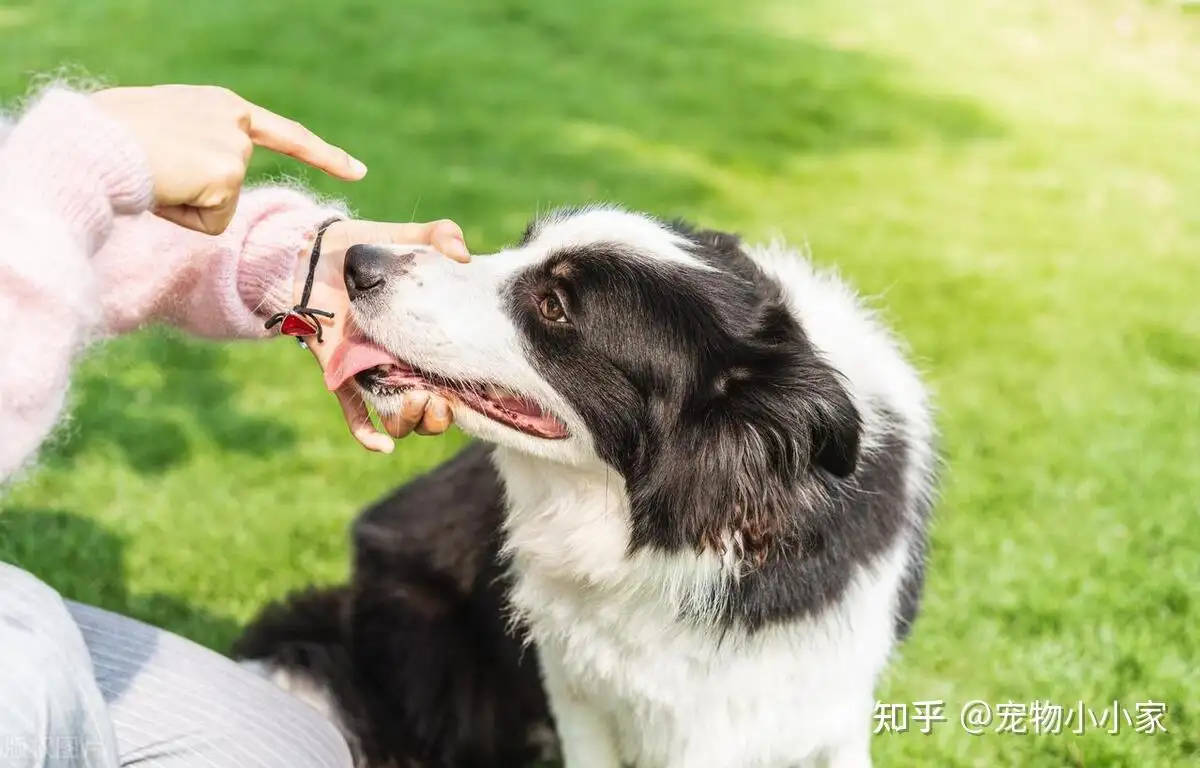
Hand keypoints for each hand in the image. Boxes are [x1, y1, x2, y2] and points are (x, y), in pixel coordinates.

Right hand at [91, 84, 365, 234]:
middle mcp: (235, 121)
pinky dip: (185, 218)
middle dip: (198, 194)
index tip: (357, 171)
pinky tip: (164, 190)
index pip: (282, 133)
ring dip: (185, 205)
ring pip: (220, 208)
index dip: (323, 155)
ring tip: (153, 175)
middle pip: (231, 184)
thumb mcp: (162, 127)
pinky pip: (212, 224)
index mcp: (221, 105)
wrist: (94, 141)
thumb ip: (195, 145)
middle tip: (156, 172)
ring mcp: (235, 148)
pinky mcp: (229, 176)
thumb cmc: (110, 136)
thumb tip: (202, 183)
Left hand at [297, 218, 469, 452]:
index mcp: (425, 335)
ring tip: (417, 404)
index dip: (471, 388)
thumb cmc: (357, 247)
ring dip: (411, 419)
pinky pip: (356, 414)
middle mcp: (404, 360)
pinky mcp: (342, 376)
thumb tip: (462, 252)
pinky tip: (382, 447)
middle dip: (441, 413)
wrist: (305, 255)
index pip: (456, 373)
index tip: (478, 385)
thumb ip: (435, 236)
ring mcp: (374, 372)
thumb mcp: (401, 239)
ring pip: (399, 417)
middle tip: (442, 400)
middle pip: (432, 407)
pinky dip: (368, 435)